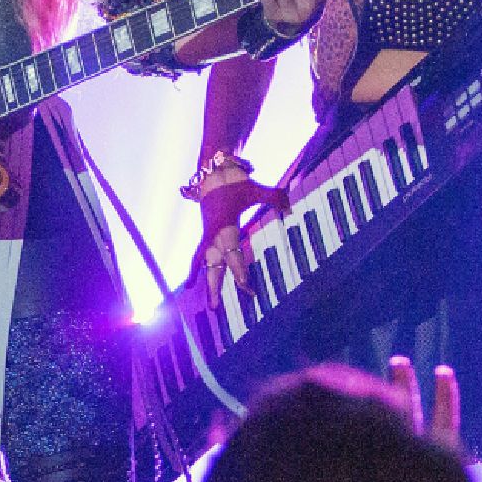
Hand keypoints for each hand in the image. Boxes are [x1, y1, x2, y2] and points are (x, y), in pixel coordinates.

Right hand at [193, 171, 281, 302]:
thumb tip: (290, 208)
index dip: (239, 270)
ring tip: (211, 306)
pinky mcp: (206, 236)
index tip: (246, 286)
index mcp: (224, 225)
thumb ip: (274, 198)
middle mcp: (213, 234)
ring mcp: (208, 236)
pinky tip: (191, 285)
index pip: (232, 253)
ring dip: (208, 284)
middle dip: (215, 286)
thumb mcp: (256, 190)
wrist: (212, 173)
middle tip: (216, 308)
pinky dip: (196, 270)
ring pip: (205, 265)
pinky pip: (200, 257)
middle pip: (213, 265)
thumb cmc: (235, 182)